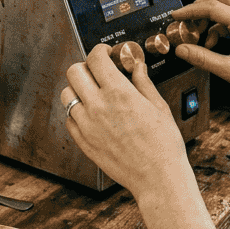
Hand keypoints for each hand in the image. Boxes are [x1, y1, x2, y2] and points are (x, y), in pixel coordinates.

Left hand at [62, 44, 196, 201]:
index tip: (106, 53)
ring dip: (78, 89)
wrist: (157, 178)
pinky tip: (92, 114)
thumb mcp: (158, 106)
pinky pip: (69, 119)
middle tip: (97, 71)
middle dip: (86, 66)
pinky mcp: (83, 142)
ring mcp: (87, 125)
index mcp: (119, 93)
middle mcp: (98, 106)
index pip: (96, 59)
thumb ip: (143, 83)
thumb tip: (137, 67)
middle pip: (74, 71)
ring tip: (92, 92)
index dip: (100, 51)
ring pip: (66, 94)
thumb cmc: (163, 145)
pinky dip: (77, 112)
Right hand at [172, 0, 229, 115]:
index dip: (191, 10)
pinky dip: (219, 27)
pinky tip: (214, 43)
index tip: (177, 16)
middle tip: (186, 20)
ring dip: (210, 18)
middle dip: (200, 7)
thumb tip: (183, 50)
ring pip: (227, 7)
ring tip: (200, 37)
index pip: (213, 7)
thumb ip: (203, 59)